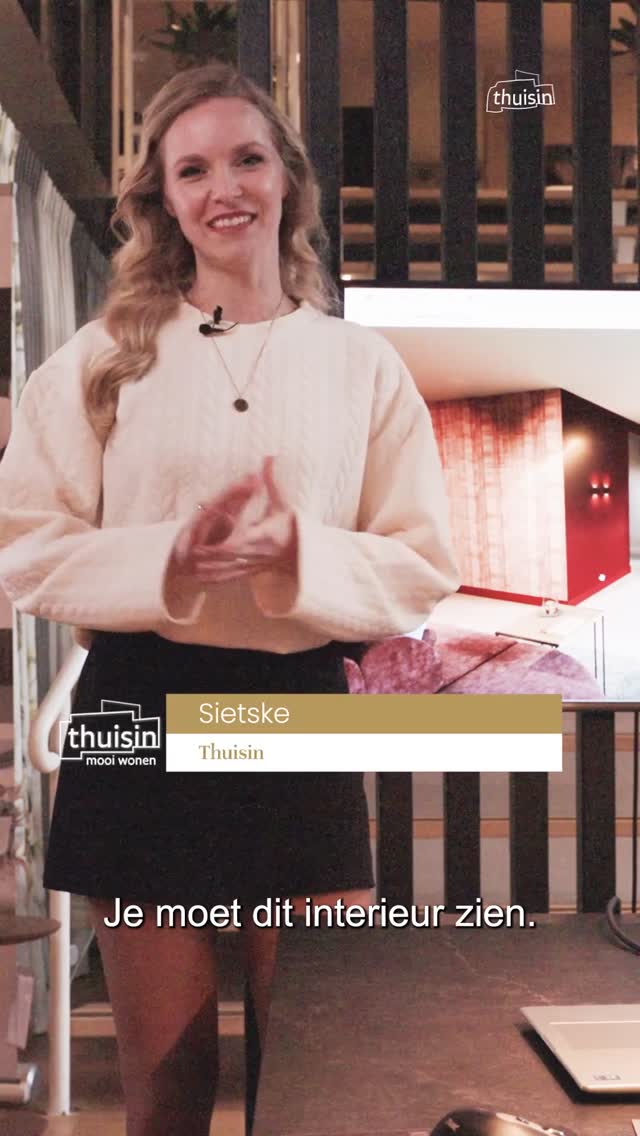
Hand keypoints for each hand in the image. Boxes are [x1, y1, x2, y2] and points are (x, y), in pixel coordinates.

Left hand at [171, 458, 296, 584]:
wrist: (301, 547)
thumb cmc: (289, 522)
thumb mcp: (281, 501)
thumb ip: (271, 480)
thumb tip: (270, 456)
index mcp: (261, 535)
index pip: (239, 542)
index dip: (221, 546)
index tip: (205, 545)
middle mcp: (257, 552)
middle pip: (229, 558)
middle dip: (210, 558)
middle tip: (191, 554)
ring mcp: (254, 564)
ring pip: (229, 570)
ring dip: (210, 571)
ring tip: (193, 569)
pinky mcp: (253, 571)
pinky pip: (233, 577)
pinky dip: (217, 579)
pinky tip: (202, 579)